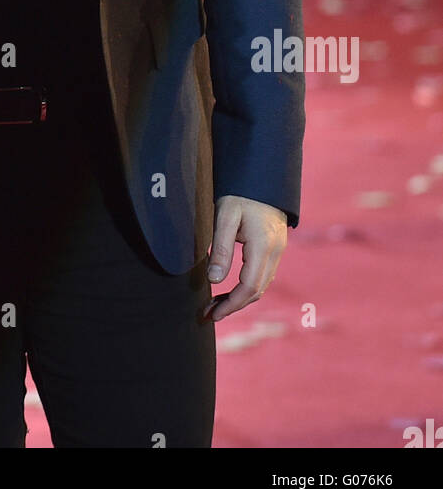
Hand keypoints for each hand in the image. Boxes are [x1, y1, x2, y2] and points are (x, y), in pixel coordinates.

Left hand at [203, 195, 287, 322]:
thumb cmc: (241, 192)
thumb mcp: (226, 215)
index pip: (249, 286)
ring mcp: (278, 250)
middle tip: (211, 313)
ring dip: (241, 298)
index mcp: (264, 245)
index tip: (214, 314)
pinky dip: (248, 286)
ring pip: (262, 284)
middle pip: (257, 290)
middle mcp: (275, 251)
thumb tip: (214, 279)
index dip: (232, 304)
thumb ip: (221, 247)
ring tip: (217, 303)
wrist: (263, 175)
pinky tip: (232, 287)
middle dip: (235, 305)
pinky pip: (264, 274)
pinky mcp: (275, 247)